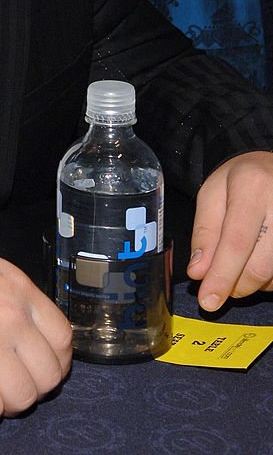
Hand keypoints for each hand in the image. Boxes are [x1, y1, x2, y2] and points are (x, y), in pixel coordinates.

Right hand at [0, 235, 71, 427]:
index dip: (58, 360)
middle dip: (36, 386)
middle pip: (48, 375)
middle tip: (18, 384)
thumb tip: (29, 328)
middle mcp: (9, 319)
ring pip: (23, 397)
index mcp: (19, 291)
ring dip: (11, 403)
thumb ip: (13, 297)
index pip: (63, 338)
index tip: (46, 366)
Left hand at [187, 151, 272, 310]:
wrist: (272, 165)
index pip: (236, 242)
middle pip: (260, 265)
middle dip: (235, 285)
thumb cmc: (241, 179)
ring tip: (239, 264)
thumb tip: (198, 272)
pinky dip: (269, 279)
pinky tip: (259, 263)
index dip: (221, 277)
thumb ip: (205, 233)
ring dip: (253, 283)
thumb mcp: (212, 194)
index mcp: (252, 186)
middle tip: (219, 285)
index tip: (208, 300)